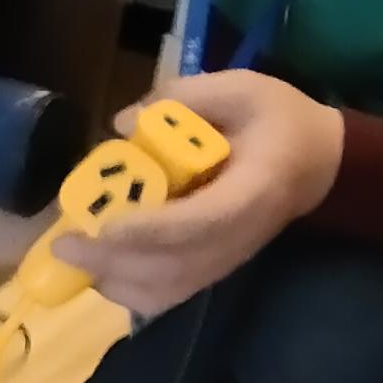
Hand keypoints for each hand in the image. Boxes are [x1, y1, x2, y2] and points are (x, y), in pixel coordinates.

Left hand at [53, 70, 343, 316]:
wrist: (318, 163)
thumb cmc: (279, 120)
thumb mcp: (242, 88)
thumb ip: (185, 98)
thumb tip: (122, 125)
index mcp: (254, 189)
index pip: (202, 221)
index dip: (151, 229)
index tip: (103, 228)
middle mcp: (241, 236)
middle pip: (175, 266)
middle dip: (114, 261)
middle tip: (64, 242)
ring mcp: (228, 260)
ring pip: (168, 290)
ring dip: (116, 280)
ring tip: (74, 256)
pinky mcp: (216, 270)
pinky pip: (170, 294)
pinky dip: (130, 290)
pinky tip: (99, 269)